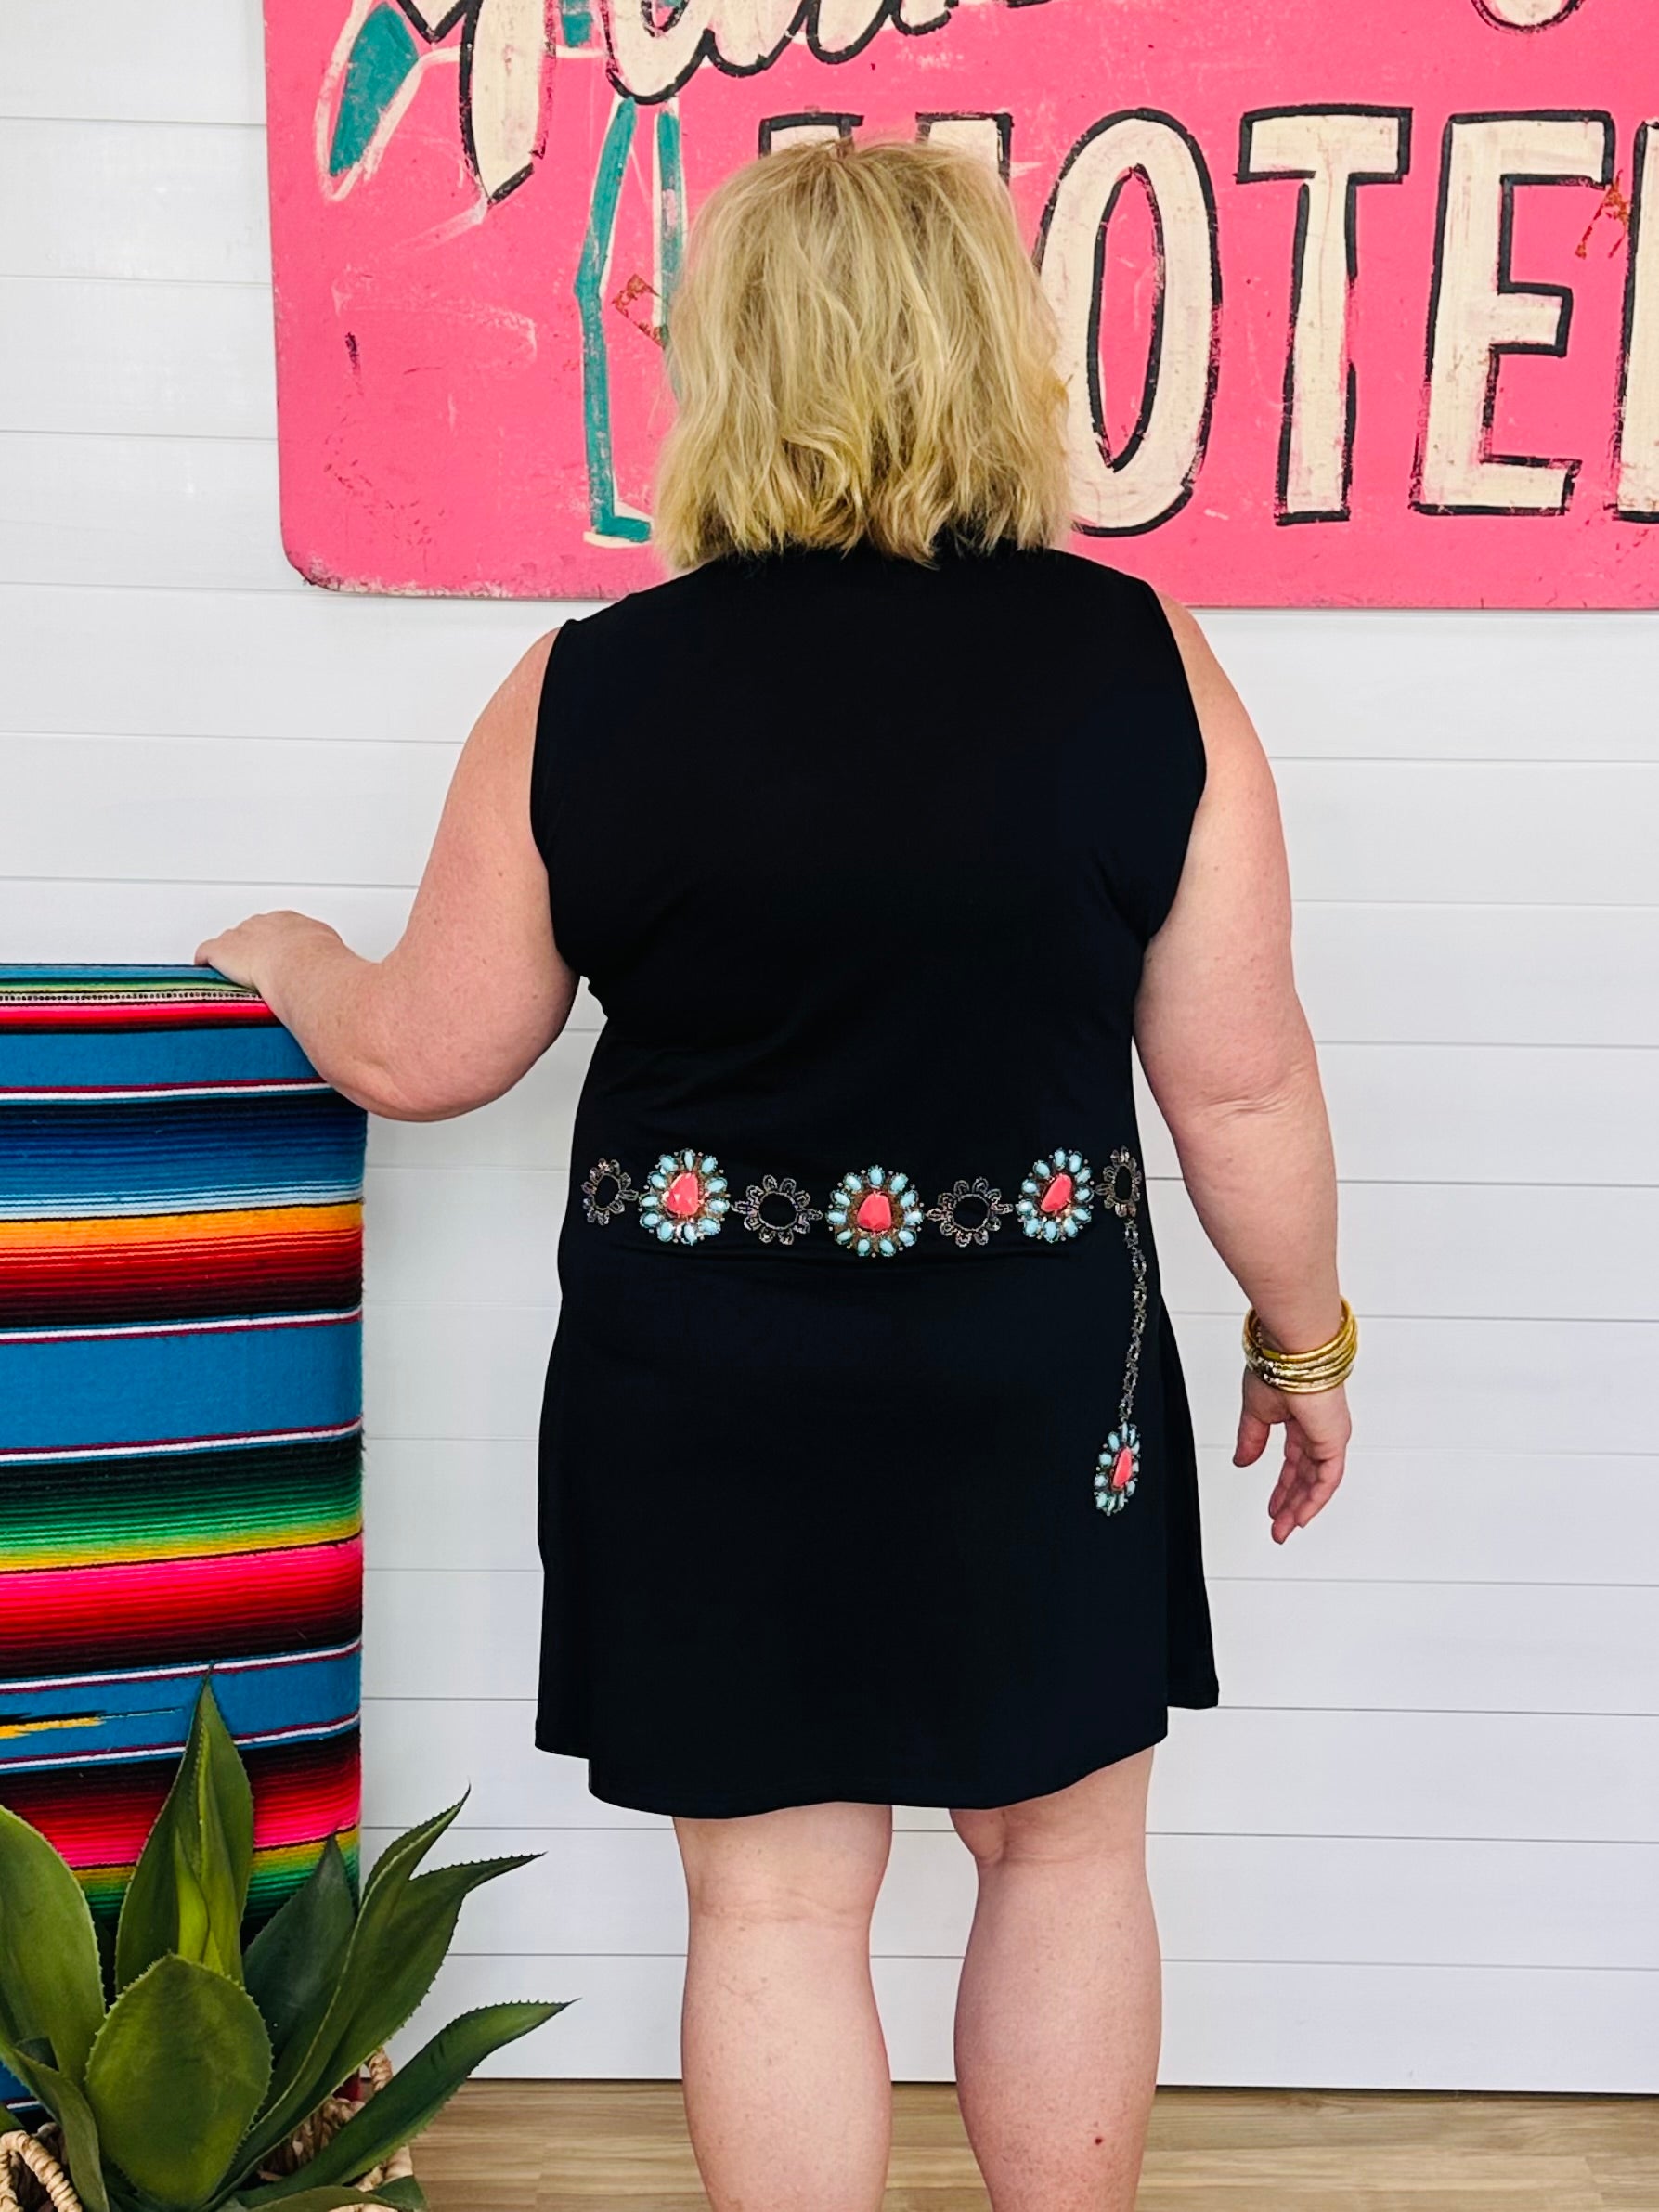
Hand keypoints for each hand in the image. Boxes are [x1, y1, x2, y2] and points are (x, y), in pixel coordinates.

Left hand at [194, 911, 340, 995]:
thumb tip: (347, 983)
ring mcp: (242, 936)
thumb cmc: (322, 966)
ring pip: (229, 943)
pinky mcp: (221, 950)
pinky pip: (206, 953)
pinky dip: (205, 963)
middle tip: (258, 971)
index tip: (279, 961)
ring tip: (233, 976)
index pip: (278, 929)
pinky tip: (205, 973)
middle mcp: (265, 924)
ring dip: (231, 958)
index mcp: (292, 922)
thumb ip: (334, 965)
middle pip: (251, 933)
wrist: (302, 968)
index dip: (276, 947)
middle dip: (252, 950)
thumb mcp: (337, 958)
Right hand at [1235, 1368, 1349, 1543]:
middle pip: (1305, 1476)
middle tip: (1279, 1526)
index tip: (1272, 1506)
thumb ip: (1251, 1441)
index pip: (1293, 1461)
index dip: (1282, 1486)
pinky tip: (1302, 1516)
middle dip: (1291, 1504)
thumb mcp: (1255, 1412)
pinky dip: (1314, 1500)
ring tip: (1285, 1528)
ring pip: (1317, 1482)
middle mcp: (1317, 1430)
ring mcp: (1328, 1436)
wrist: (1292, 1353)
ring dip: (1300, 1508)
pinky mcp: (1334, 1441)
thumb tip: (1242, 1461)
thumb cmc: (1277, 1367)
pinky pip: (1327, 1480)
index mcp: (1299, 1419)